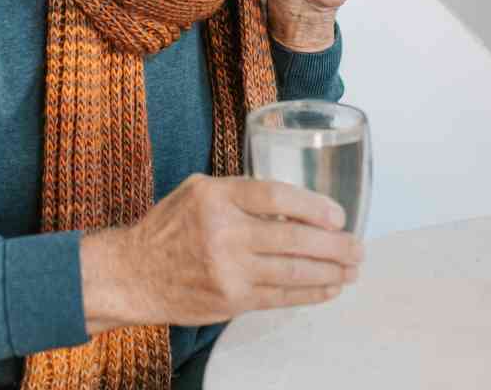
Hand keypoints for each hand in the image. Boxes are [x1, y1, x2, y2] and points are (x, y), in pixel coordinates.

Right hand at [79, 174, 363, 332]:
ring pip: (293, 271)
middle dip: (335, 245)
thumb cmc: (170, 228)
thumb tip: (295, 203)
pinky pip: (281, 298)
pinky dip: (310, 294)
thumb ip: (242, 193)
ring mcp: (228, 270)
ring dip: (330, 271)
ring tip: (352, 268)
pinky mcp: (231, 299)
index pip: (277, 196)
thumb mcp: (199, 191)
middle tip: (357, 247)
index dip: (315, 206)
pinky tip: (329, 288)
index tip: (338, 215)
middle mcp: (223, 232)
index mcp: (217, 196)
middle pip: (294, 237)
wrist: (133, 274)